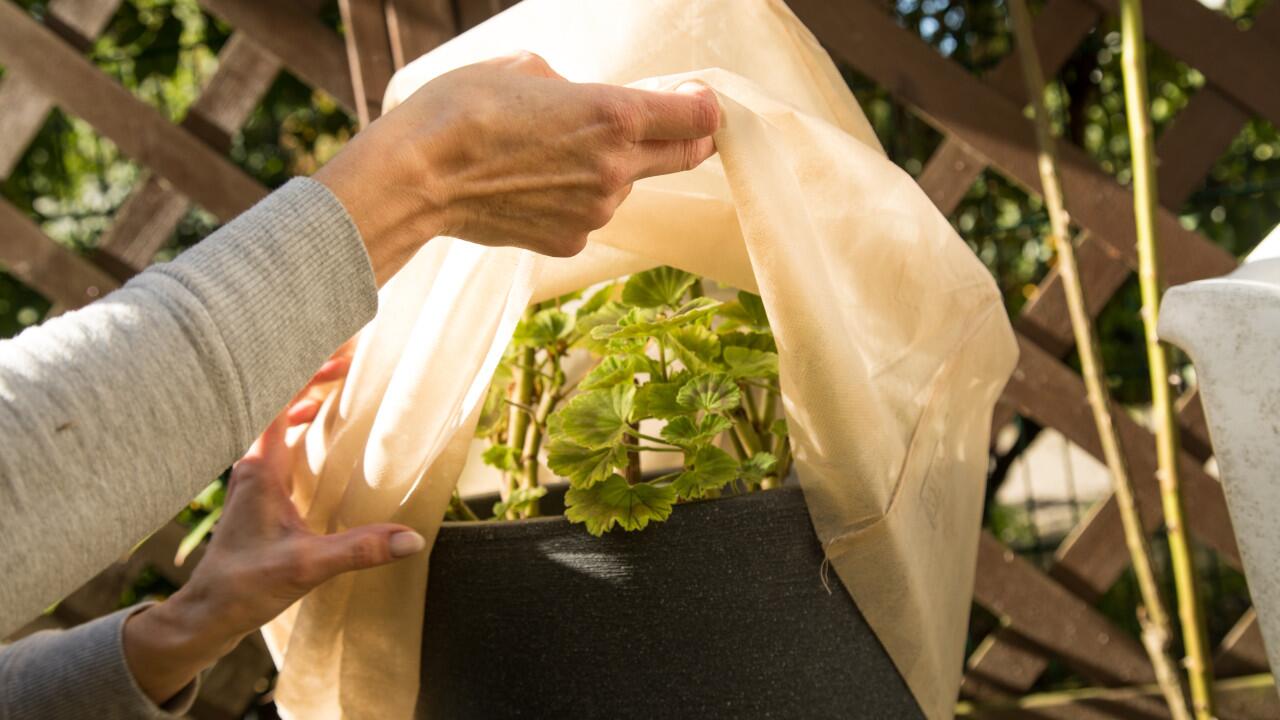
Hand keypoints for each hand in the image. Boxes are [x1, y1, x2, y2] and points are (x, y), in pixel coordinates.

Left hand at [122, 354, 423, 705]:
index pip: (279, 401)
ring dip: (305, 397)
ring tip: (338, 384)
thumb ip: (359, 549)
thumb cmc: (244, 587)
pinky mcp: (258, 491)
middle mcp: (253, 465)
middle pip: (278, 402)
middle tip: (350, 360)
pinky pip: (278, 440)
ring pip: (275, 419)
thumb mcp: (307, 567)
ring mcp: (253, 477)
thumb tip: (411, 538)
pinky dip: (298, 423)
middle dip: (313, 376)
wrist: (207, 613)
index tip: (344, 357)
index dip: (309, 372)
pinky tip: (318, 431)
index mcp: (261, 469)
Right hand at [315, 51, 720, 283]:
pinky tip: (532, 183)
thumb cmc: (463, 108)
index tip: (695, 100)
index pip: (698, 118)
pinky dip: (576, 197)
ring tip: (550, 151)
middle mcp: (616, 170)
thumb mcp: (527, 66)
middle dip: (682, 138)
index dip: (704, 106)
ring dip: (610, 167)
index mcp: (615, 116)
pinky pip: (590, 213)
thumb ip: (576, 87)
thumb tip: (584, 102)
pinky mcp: (570, 241)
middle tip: (669, 122)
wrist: (417, 176)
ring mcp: (595, 212)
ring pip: (626, 185)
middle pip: (684, 158)